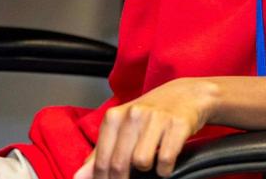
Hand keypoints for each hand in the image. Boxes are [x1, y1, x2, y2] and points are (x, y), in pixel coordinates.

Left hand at [73, 78, 217, 178]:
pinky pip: (165, 159)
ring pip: (141, 162)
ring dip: (147, 169)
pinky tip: (165, 161)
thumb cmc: (150, 115)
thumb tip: (78, 177)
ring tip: (151, 161)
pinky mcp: (177, 124)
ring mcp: (156, 118)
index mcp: (115, 116)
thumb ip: (100, 153)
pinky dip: (165, 168)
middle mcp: (133, 114)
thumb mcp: (122, 128)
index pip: (101, 160)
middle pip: (119, 164)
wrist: (186, 94)